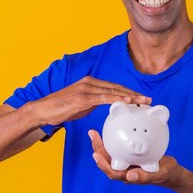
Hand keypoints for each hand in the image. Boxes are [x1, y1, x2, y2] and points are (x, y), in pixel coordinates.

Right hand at [31, 76, 150, 125]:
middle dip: (134, 94)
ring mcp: (86, 89)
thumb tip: (106, 105)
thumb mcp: (82, 104)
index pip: (115, 87)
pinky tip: (127, 102)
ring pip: (113, 92)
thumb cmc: (62, 108)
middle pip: (117, 88)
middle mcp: (90, 82)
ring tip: (142, 102)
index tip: (141, 98)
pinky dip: (117, 100)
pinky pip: (104, 98)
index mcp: (91, 82)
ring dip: (130, 97)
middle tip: (148, 100)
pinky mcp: (83, 97)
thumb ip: (95, 101)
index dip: (129, 92)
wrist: (44, 110)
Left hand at [88, 129, 182, 187]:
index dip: (102, 165)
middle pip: (107, 161)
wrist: (170, 170)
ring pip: (110, 154)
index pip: (112, 172)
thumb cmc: (165, 173)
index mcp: (128, 176)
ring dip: (101, 144)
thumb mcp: (158, 173)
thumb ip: (146, 176)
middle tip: (92, 134)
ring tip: (94, 132)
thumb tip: (129, 177)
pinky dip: (113, 140)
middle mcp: (124, 170)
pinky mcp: (130, 155)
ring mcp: (126, 163)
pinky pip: (119, 147)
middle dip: (97, 149)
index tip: (95, 155)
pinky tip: (111, 128)